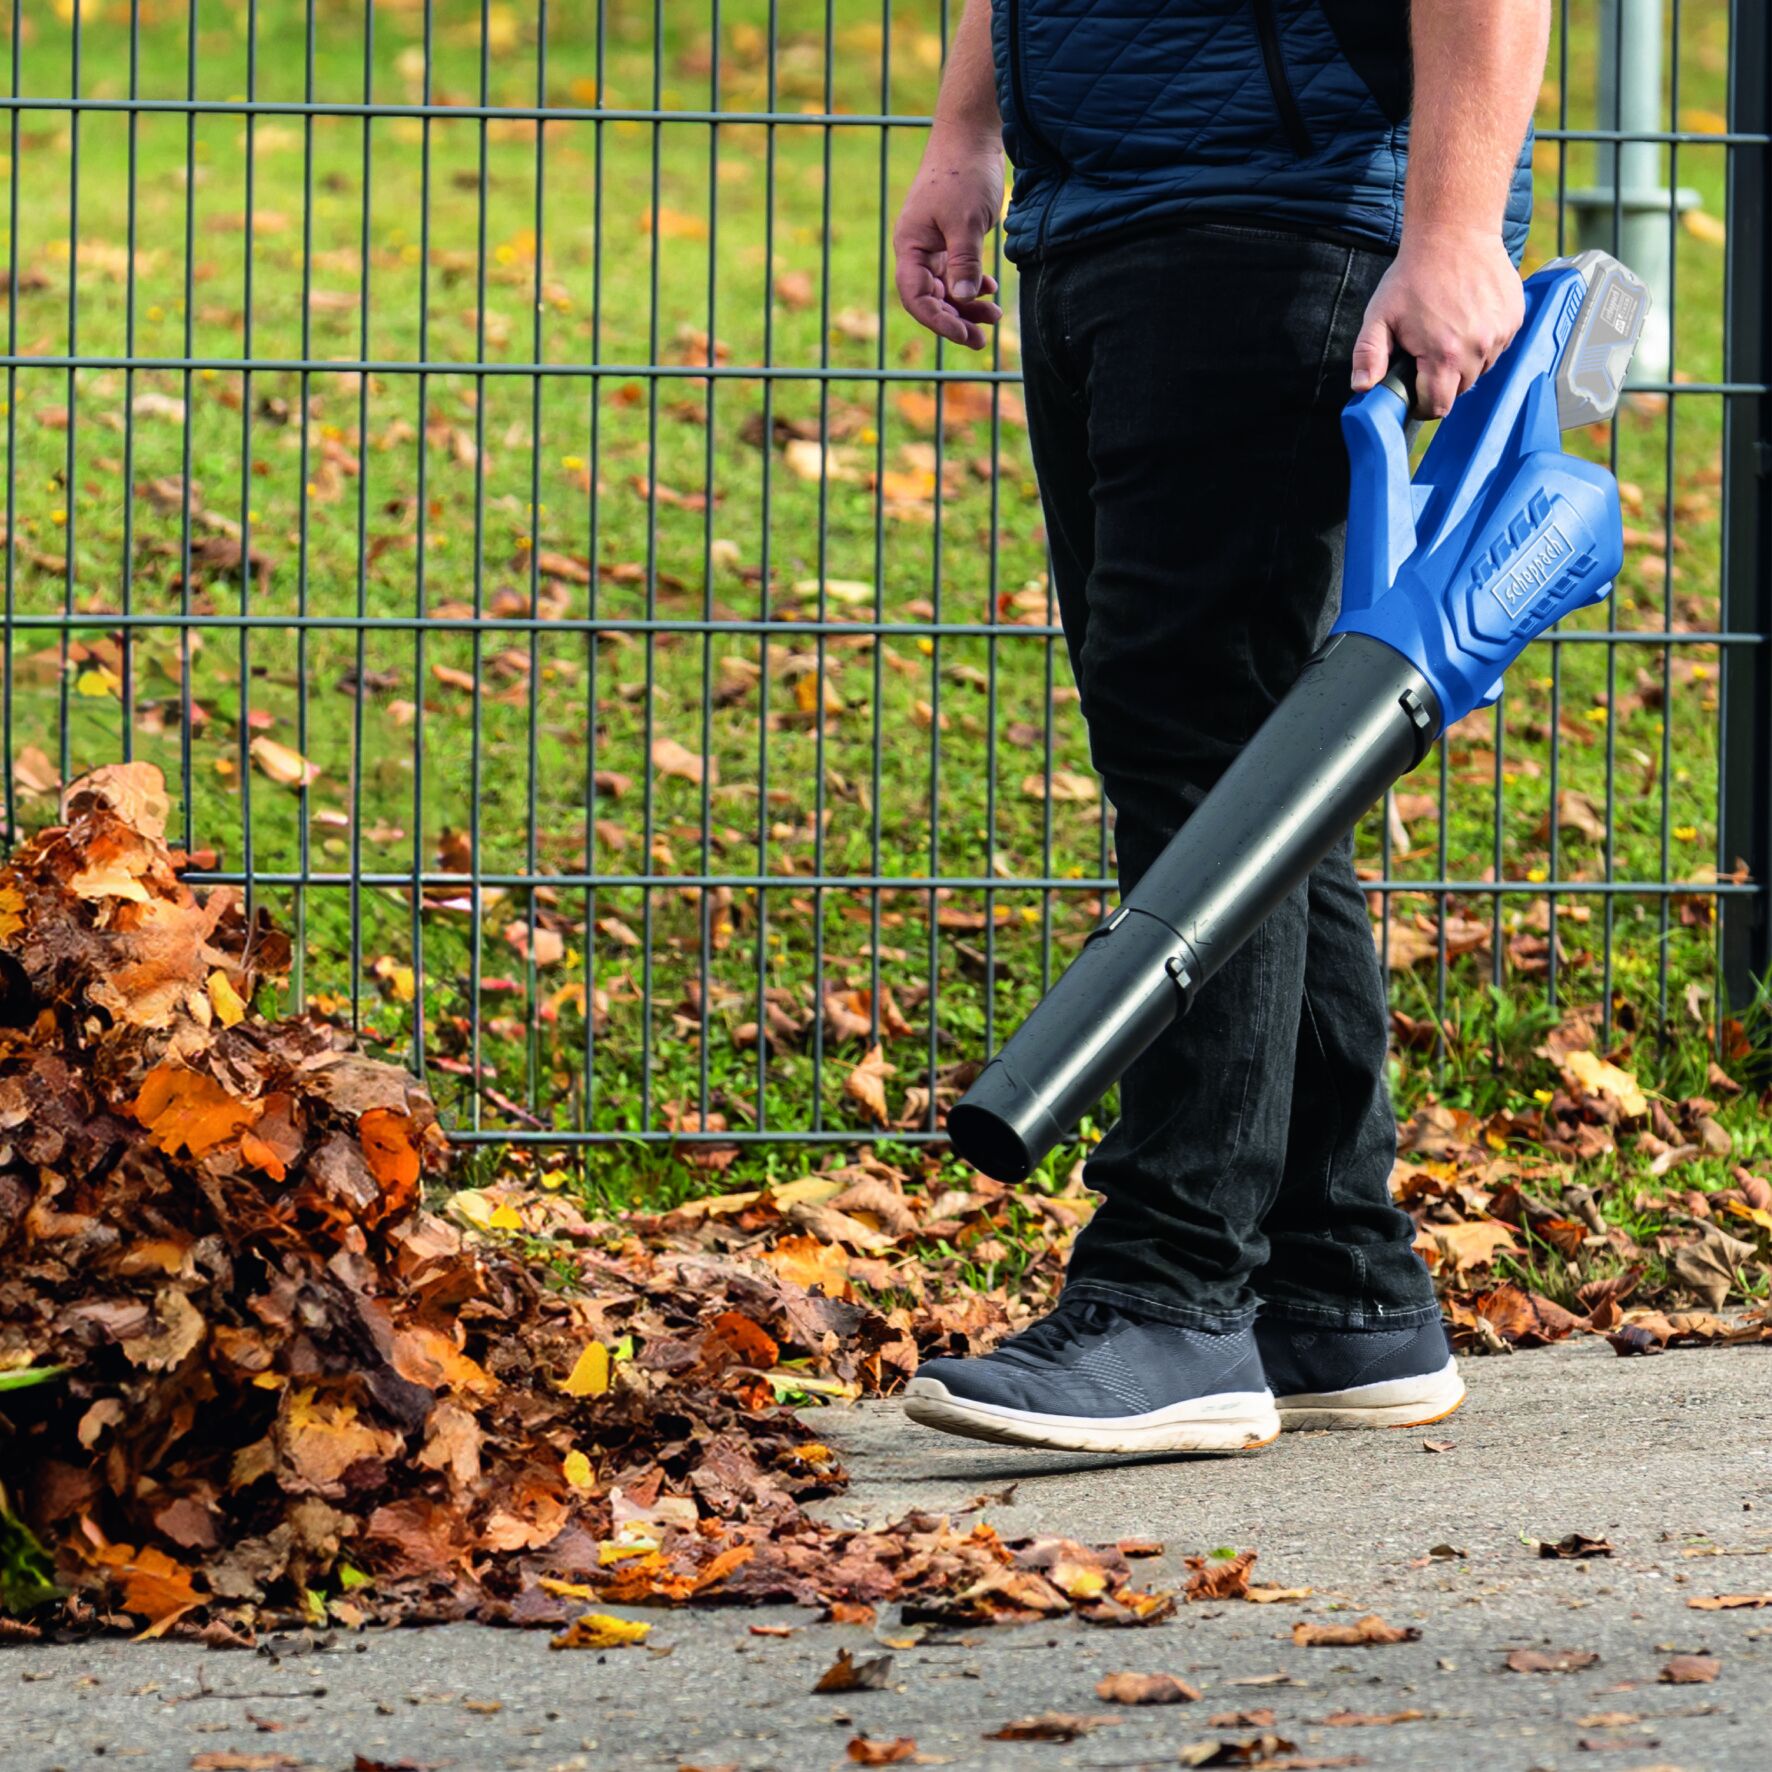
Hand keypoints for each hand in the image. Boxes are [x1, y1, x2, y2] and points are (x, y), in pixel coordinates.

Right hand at [892, 128, 1004, 349]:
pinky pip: (957, 273)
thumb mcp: (965, 222)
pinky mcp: (950, 239)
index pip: (916, 297)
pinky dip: (972, 286)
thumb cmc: (963, 173)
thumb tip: (961, 300)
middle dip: (955, 320)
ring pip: (947, 288)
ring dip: (967, 306)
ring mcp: (933, 246)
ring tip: (994, 317)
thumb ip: (964, 262)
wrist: (970, 136)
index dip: (938, 320)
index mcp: (910, 246)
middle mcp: (917, 250)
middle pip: (931, 298)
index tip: (963, 333)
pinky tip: (989, 291)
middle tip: (982, 339)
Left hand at [1350, 223, 1524, 417]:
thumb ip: (1368, 356)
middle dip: (1440, 381)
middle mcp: (1479, 348)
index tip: (1413, 391)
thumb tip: (1362, 388)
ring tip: (1446, 332)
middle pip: (1459, 390)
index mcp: (1445, 355)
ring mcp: (1501, 333)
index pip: (1437, 406)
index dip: (1421, 405)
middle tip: (1425, 354)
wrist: (1454, 231)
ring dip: (1463, 362)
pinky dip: (1482, 341)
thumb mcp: (1379, 316)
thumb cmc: (1413, 275)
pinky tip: (1467, 319)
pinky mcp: (1514, 319)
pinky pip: (1497, 347)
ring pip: (1480, 369)